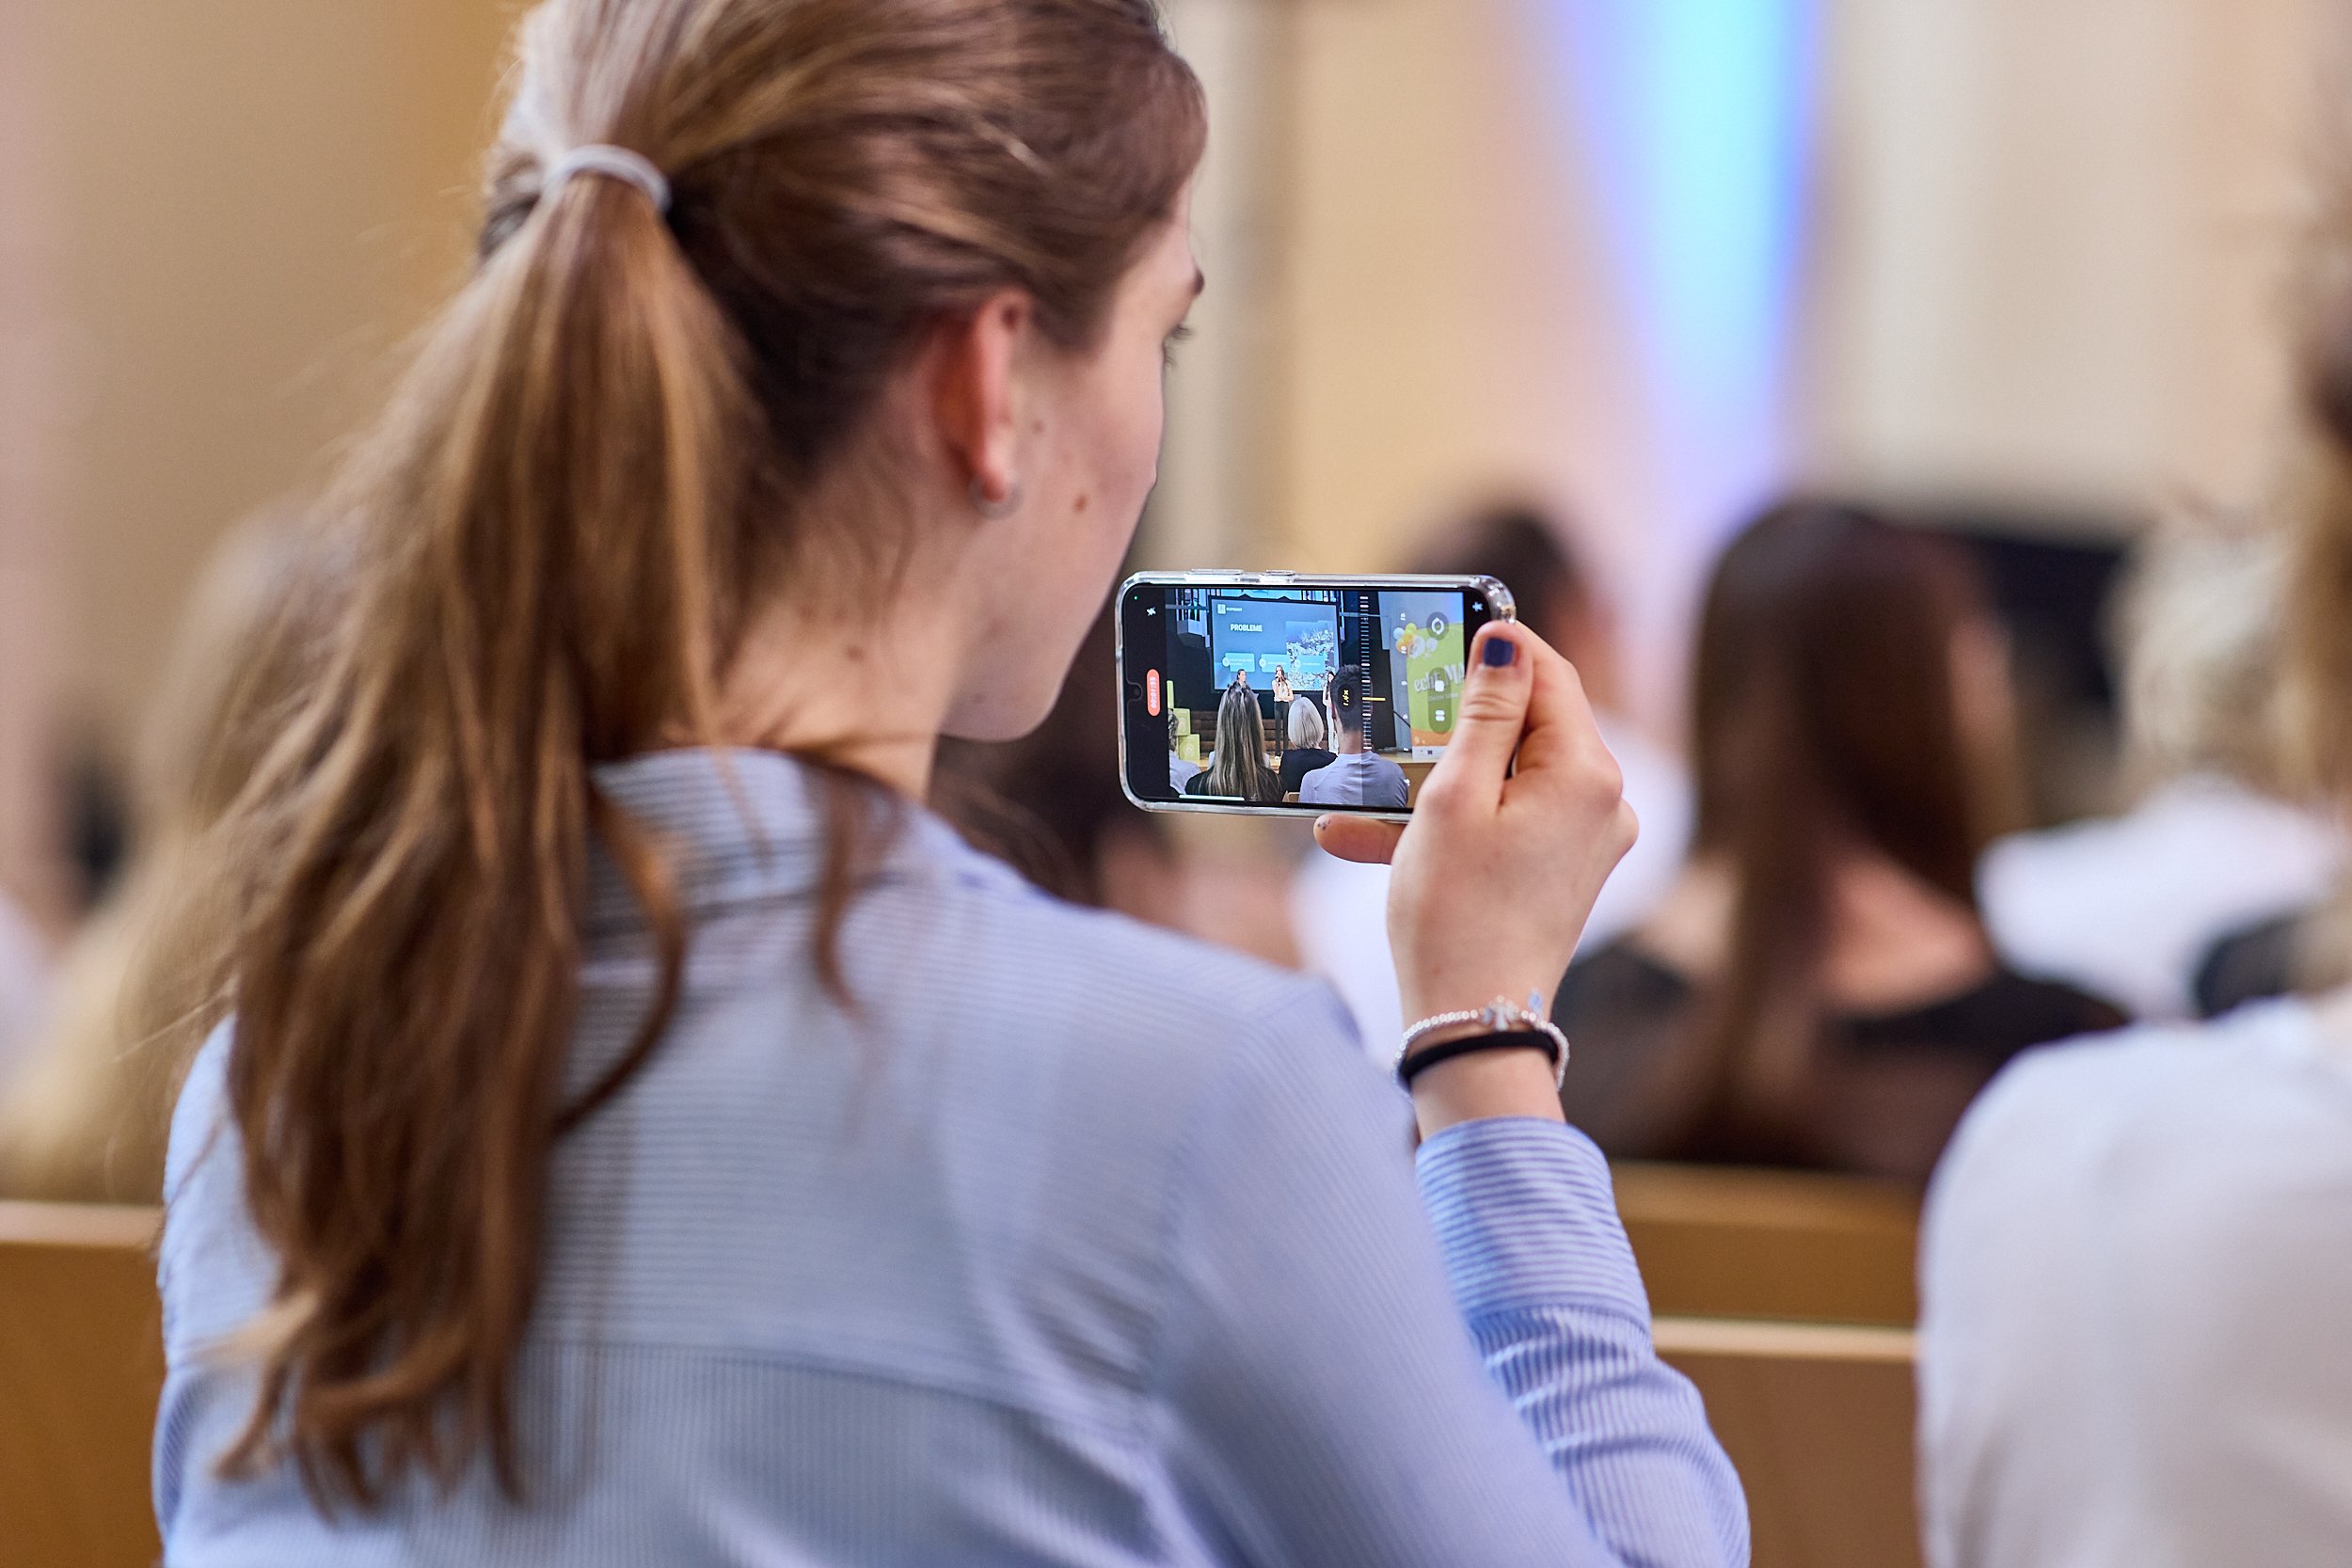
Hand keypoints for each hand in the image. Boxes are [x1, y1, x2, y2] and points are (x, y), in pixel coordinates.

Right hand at [1315, 622, 1635, 1132]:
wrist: (1472, 1024)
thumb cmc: (1455, 914)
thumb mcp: (1454, 797)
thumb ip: (1484, 711)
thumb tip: (1505, 640)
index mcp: (1586, 773)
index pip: (1548, 673)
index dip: (1498, 645)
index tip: (1446, 625)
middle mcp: (1603, 802)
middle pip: (1526, 726)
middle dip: (1447, 730)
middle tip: (1387, 723)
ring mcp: (1587, 840)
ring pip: (1503, 778)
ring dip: (1430, 787)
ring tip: (1353, 809)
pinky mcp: (1564, 871)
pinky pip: (1505, 823)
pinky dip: (1449, 825)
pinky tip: (1368, 841)